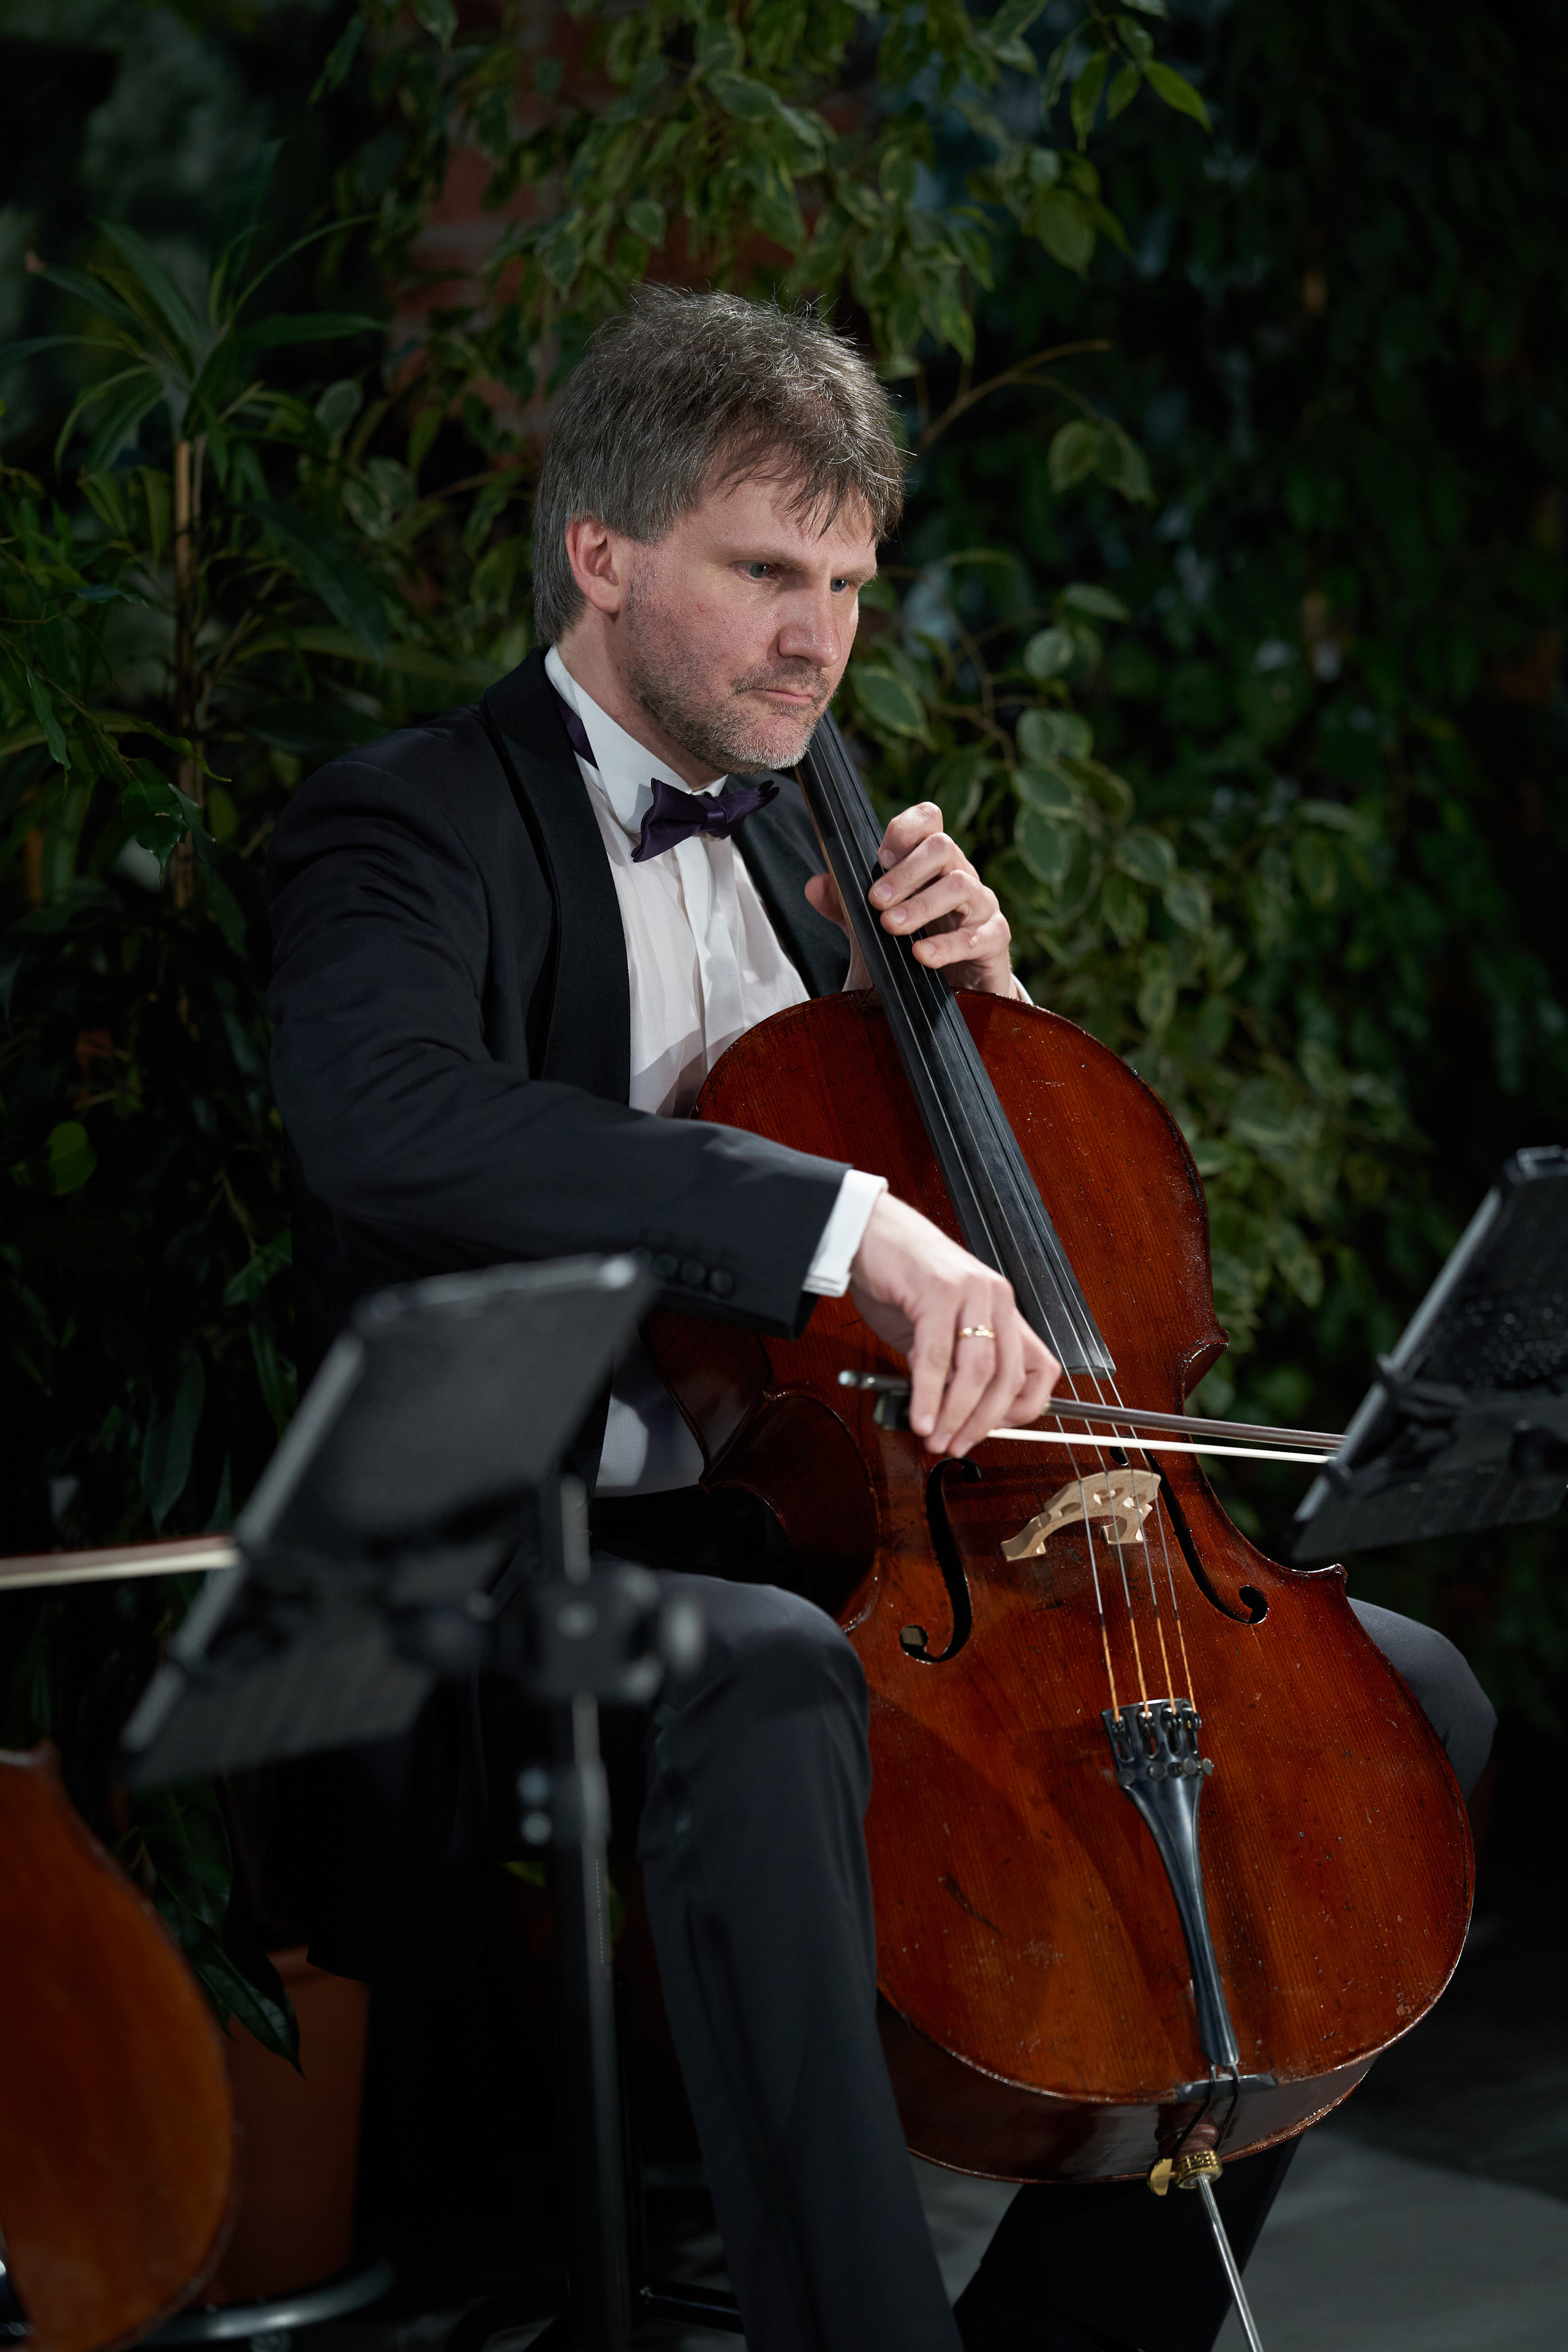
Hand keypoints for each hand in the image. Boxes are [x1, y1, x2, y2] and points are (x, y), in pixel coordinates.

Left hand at [805, 801, 1019, 997]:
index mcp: (931, 864)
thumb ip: (843, 907)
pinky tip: (921, 955)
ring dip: (922, 905)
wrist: (948, 998)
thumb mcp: (870, 930)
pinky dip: (947, 945)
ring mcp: (981, 906)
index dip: (904, 830)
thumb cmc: (909, 952)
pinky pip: (977, 935)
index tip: (880, 858)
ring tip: (892, 927)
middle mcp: (960, 875)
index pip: (927, 821)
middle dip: (906, 872)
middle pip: (942, 847)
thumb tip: (815, 885)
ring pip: (961, 885)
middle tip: (876, 901)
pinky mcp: (994, 940)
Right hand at [848, 1193, 1059, 1455]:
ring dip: (955, 1414)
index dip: (1024, 1409)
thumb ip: (952, 1363)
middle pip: (1008, 1377)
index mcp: (1004, 1307)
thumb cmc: (901, 1277)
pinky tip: (919, 1416)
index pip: (1040, 1368)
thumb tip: (955, 1412)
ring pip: (977, 1371)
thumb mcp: (938, 1325)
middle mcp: (997, 1297)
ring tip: (935, 1438)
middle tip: (957, 1446)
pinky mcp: (938, 1291)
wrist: (868, 1230)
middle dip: (983, 1423)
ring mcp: (971, 1292)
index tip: (994, 1431)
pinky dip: (928, 1395)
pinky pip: (937, 1356)